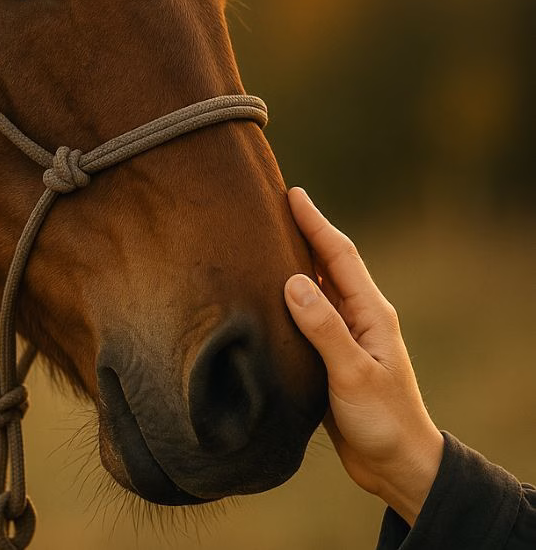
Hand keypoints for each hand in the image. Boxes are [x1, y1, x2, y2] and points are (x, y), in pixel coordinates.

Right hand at [284, 187, 443, 525]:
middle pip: (328, 264)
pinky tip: (266, 293)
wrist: (396, 465)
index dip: (316, 223)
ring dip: (293, 262)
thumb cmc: (383, 420)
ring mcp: (344, 335)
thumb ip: (324, 328)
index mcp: (370, 312)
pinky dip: (287, 296)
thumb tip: (292, 282)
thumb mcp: (353, 374)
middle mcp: (358, 316)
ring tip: (262, 241)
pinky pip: (306, 314)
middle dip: (303, 232)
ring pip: (315, 287)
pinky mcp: (330, 354)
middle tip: (272, 207)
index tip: (293, 194)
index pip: (339, 256)